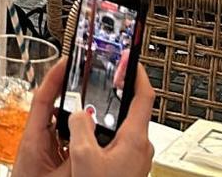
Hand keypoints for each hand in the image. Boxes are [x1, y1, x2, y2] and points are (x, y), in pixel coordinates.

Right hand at [12, 60, 154, 176]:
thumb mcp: (85, 157)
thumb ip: (80, 126)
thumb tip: (78, 111)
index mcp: (135, 138)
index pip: (143, 94)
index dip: (136, 71)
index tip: (128, 56)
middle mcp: (140, 147)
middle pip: (130, 109)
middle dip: (114, 94)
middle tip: (101, 80)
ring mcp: (135, 159)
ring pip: (121, 128)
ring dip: (104, 118)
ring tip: (85, 112)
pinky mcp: (127, 168)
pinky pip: (116, 144)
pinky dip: (102, 135)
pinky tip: (85, 142)